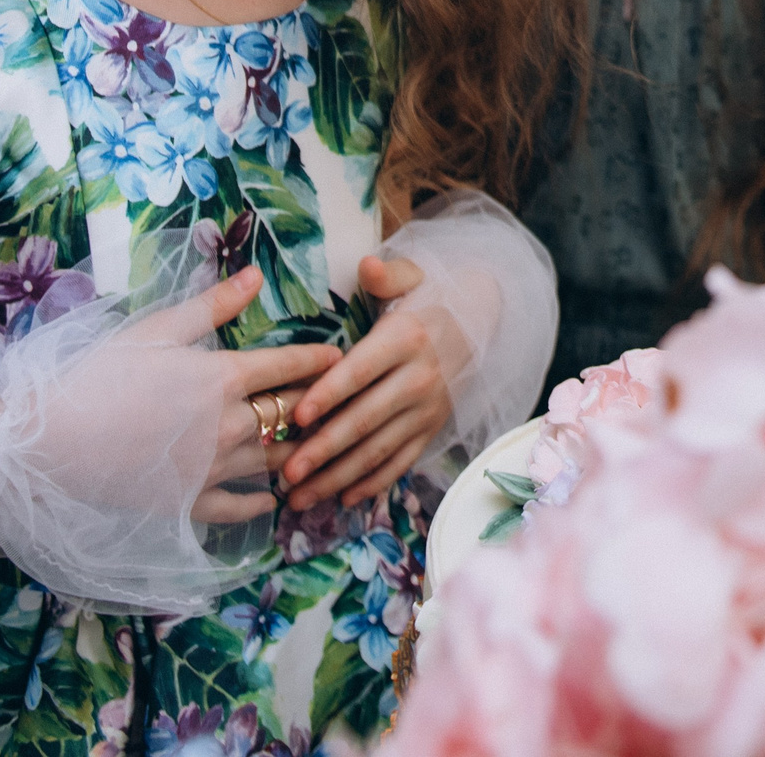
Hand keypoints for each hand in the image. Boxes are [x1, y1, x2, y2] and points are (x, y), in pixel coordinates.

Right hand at [111, 267, 343, 524]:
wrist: (53, 441)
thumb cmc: (100, 374)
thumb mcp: (157, 330)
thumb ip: (212, 305)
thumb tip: (256, 275)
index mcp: (225, 377)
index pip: (290, 365)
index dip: (319, 360)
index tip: (342, 358)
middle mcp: (231, 425)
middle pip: (292, 414)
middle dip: (319, 406)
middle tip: (340, 402)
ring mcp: (214, 469)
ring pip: (275, 461)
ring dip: (298, 453)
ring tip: (316, 449)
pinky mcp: (192, 503)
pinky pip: (242, 508)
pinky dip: (261, 503)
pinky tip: (272, 500)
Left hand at [273, 254, 454, 509]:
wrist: (477, 323)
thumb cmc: (427, 298)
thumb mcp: (412, 276)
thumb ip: (387, 273)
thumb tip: (366, 264)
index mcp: (406, 339)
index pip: (362, 371)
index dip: (330, 394)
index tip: (296, 416)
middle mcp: (419, 378)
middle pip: (366, 419)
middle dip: (324, 450)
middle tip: (287, 472)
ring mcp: (427, 409)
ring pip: (379, 449)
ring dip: (338, 477)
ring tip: (300, 498)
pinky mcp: (431, 429)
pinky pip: (401, 462)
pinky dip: (373, 483)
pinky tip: (342, 499)